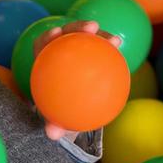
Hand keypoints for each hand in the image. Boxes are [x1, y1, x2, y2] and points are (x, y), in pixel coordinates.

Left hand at [32, 20, 124, 141]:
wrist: (68, 104)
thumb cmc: (57, 109)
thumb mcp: (55, 116)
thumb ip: (52, 122)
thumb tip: (52, 135)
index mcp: (45, 62)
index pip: (42, 45)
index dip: (47, 36)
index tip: (56, 33)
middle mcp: (60, 50)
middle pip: (67, 34)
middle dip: (78, 27)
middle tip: (91, 28)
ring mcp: (76, 49)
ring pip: (87, 37)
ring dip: (100, 34)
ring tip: (113, 39)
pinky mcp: (90, 51)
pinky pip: (100, 47)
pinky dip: (108, 46)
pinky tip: (120, 45)